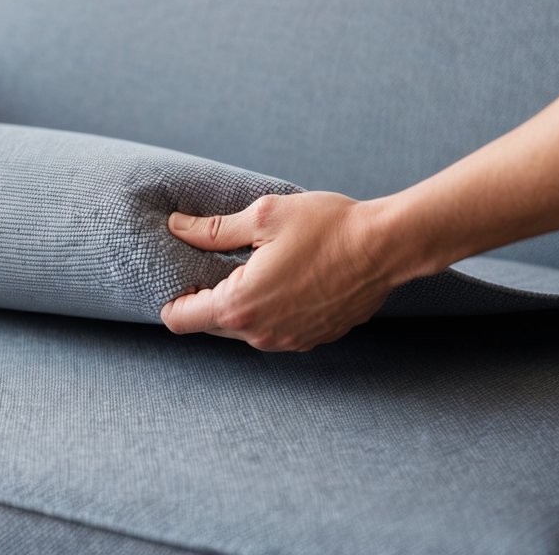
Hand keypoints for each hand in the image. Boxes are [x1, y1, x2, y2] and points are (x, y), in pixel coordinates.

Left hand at [161, 191, 415, 351]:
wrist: (386, 247)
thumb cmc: (327, 227)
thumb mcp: (264, 217)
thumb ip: (214, 229)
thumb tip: (176, 226)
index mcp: (240, 305)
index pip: (180, 318)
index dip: (171, 295)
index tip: (181, 270)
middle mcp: (260, 334)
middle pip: (209, 325)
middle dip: (205, 297)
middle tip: (215, 261)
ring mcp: (289, 341)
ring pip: (243, 330)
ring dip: (239, 304)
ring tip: (253, 267)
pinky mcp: (312, 339)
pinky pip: (274, 330)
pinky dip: (268, 311)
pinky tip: (283, 280)